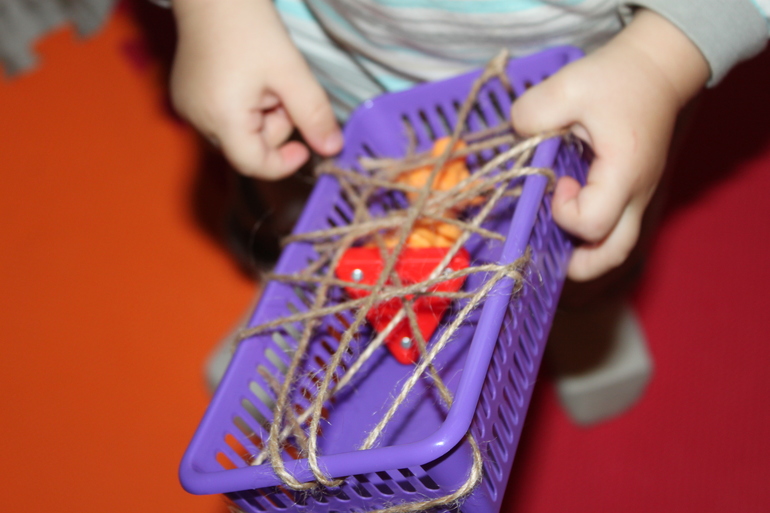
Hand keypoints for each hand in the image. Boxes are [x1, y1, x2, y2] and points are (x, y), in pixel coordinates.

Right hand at [170, 0, 342, 178]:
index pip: (253, 165)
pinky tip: (248, 78)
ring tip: (265, 80)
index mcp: (221, 117)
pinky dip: (244, 107)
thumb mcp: (291, 72)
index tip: (305, 146)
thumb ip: (313, 115)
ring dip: (261, 117)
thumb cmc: (250, 25)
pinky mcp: (187, 98)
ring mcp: (188, 109)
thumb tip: (332, 149)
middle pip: (247, 149)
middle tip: (284, 91)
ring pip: (238, 134)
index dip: (283, 163)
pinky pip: (224, 117)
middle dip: (275, 128)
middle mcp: (197, 120)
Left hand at [511, 9, 708, 280]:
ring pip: (616, 247)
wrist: (657, 68)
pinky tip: (561, 214)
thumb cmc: (617, 77)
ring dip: (582, 252)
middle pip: (613, 254)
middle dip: (575, 262)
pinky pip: (613, 228)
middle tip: (545, 243)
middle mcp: (636, 194)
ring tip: (550, 235)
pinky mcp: (631, 192)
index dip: (564, 213)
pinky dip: (588, 234)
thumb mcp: (569, 85)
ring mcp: (637, 196)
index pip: (593, 223)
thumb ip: (534, 113)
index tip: (557, 182)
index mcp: (624, 173)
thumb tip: (515, 137)